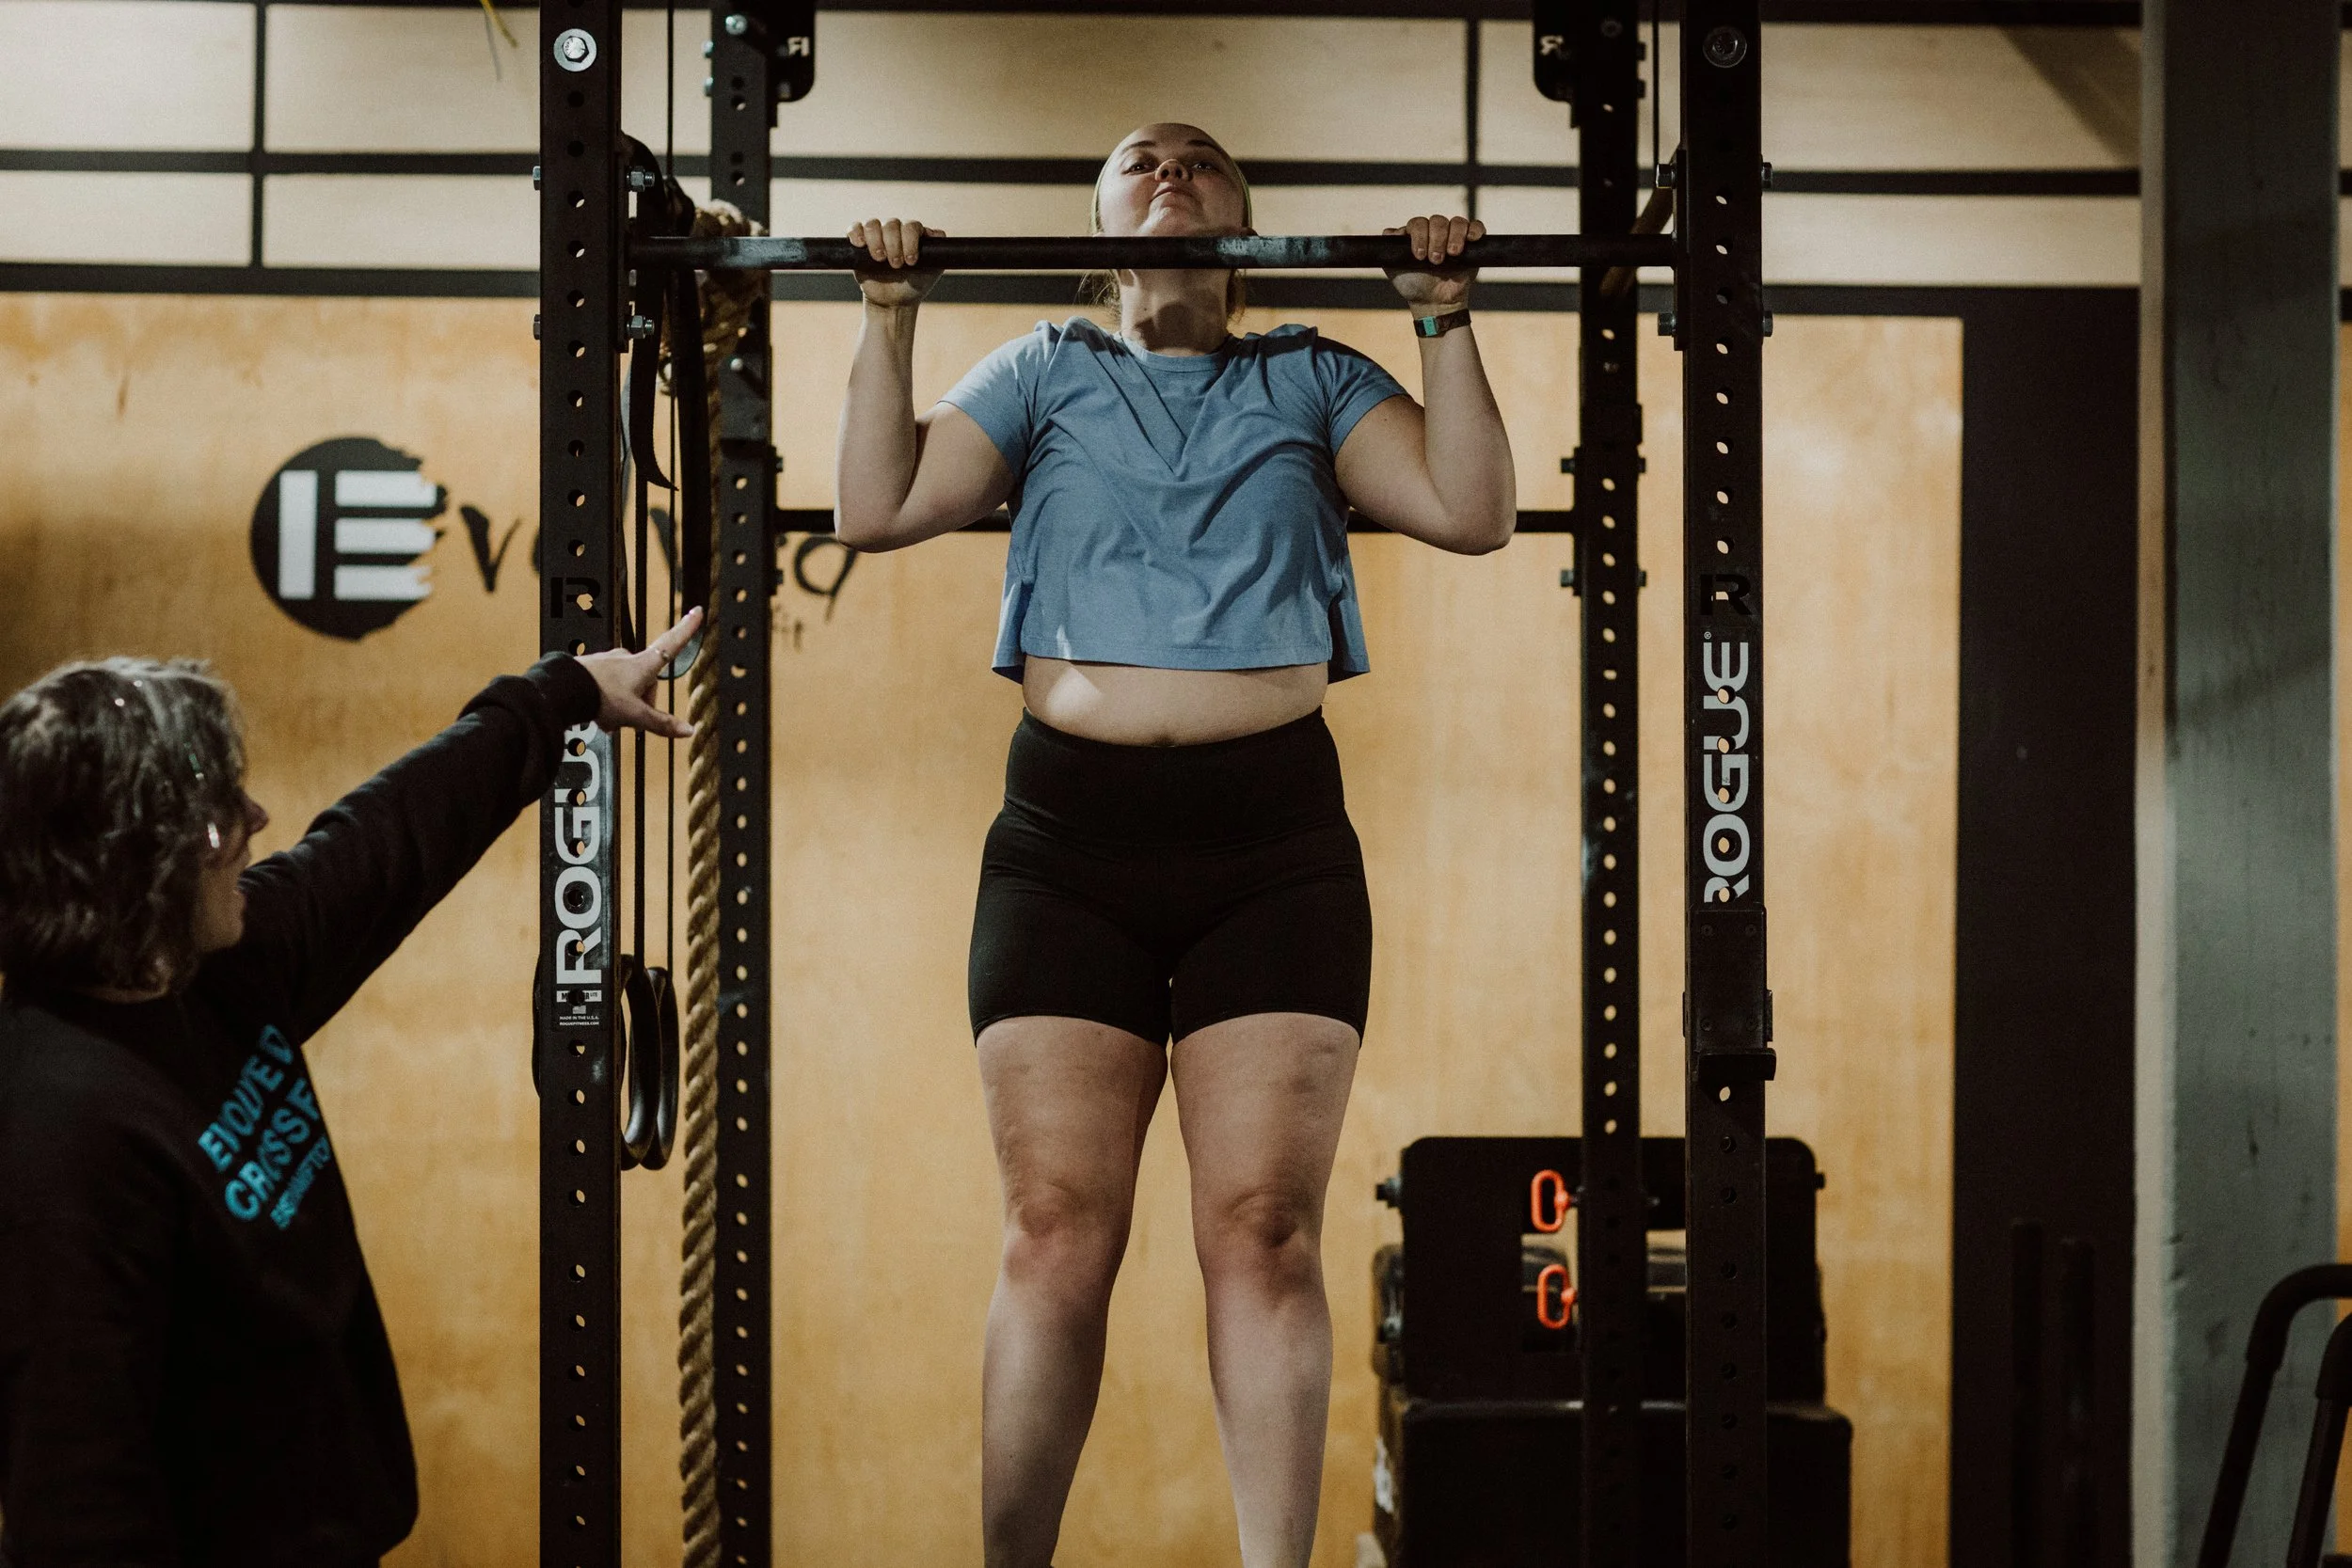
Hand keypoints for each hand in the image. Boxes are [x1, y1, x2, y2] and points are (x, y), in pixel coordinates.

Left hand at [576, 608, 699, 737]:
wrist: (563, 692)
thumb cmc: (599, 697)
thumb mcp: (636, 715)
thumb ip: (661, 723)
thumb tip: (687, 730)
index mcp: (644, 665)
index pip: (672, 644)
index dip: (686, 629)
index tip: (696, 611)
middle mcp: (626, 658)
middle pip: (647, 680)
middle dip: (642, 701)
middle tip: (631, 719)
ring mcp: (608, 662)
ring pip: (626, 686)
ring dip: (622, 704)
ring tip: (609, 718)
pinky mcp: (591, 669)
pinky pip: (606, 687)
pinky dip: (605, 702)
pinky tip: (597, 713)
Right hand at [849, 219, 944, 308]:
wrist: (893, 303)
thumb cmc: (914, 286)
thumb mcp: (932, 271)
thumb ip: (938, 254)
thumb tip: (938, 234)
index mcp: (913, 235)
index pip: (911, 226)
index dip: (910, 241)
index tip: (911, 262)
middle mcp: (896, 232)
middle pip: (892, 224)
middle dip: (894, 245)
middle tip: (895, 265)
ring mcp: (877, 236)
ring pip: (873, 224)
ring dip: (876, 241)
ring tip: (880, 259)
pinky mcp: (860, 244)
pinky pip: (855, 228)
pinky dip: (856, 233)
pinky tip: (860, 245)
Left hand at [1383, 214, 1482, 312]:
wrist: (1435, 303)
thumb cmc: (1415, 286)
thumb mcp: (1395, 270)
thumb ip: (1389, 252)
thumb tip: (1388, 233)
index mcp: (1418, 234)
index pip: (1418, 223)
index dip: (1419, 236)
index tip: (1419, 256)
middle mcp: (1435, 232)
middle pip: (1438, 220)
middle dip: (1437, 239)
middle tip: (1435, 260)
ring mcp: (1454, 236)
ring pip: (1457, 222)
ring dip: (1454, 236)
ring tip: (1452, 254)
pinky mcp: (1472, 243)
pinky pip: (1476, 227)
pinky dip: (1475, 230)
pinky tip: (1471, 239)